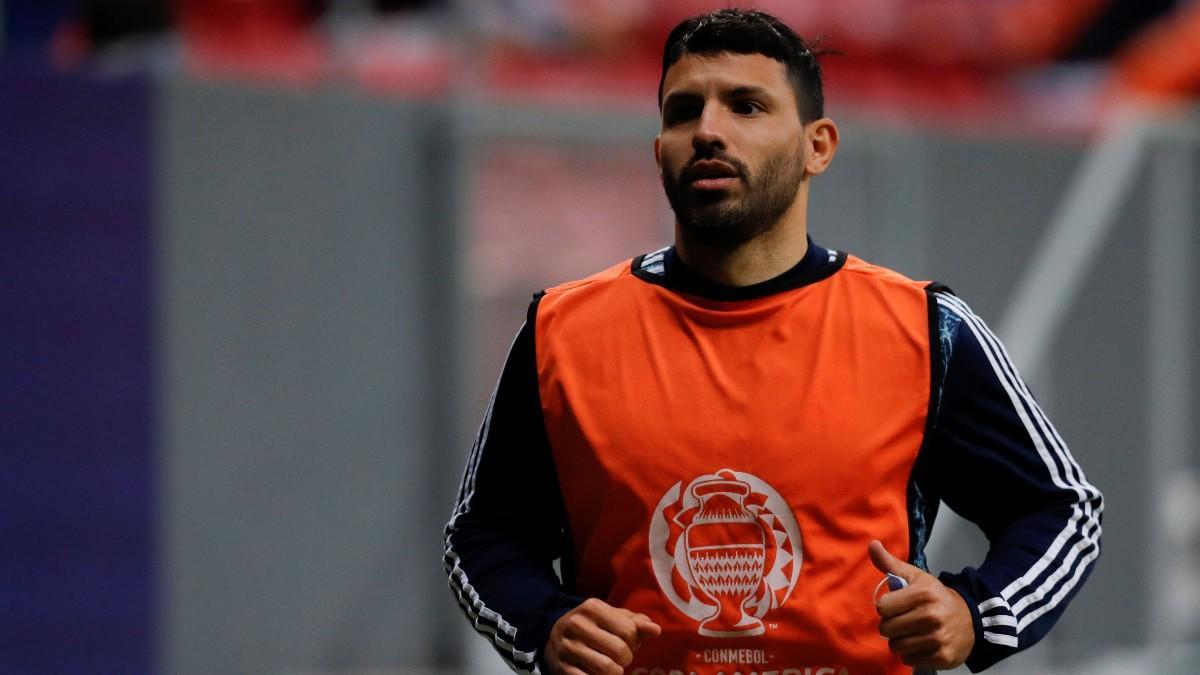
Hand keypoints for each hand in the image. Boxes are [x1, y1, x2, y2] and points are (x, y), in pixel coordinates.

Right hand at [545, 598, 660, 674]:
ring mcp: (568, 647)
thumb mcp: (612, 618)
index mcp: (592, 608)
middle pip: (619, 650)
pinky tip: (598, 674)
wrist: (554, 635)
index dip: (634, 641)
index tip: (628, 642)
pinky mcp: (562, 668)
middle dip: (626, 658)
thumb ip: (636, 623)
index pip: (628, 630)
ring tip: (611, 667)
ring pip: (606, 668)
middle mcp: (577, 625)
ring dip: (615, 672)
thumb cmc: (592, 626)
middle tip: (620, 657)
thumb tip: (656, 630)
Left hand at [869, 540, 974, 669]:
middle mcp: (932, 615)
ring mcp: (938, 638)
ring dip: (899, 642)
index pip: (882, 607)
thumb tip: (872, 544)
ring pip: (896, 647)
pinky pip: (909, 660)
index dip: (886, 608)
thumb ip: (890, 563)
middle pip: (887, 629)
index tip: (896, 607)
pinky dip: (911, 655)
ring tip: (911, 633)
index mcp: (923, 593)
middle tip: (903, 622)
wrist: (970, 619)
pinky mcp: (942, 657)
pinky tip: (921, 645)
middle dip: (890, 626)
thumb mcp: (915, 577)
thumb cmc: (935, 596)